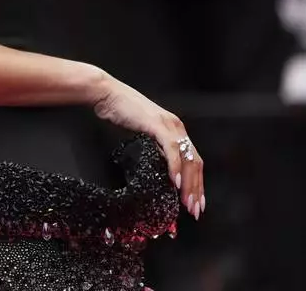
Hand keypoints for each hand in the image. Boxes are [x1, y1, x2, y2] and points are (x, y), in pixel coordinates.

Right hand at [91, 74, 204, 220]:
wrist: (107, 94)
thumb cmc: (121, 113)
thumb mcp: (142, 135)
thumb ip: (154, 150)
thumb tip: (161, 172)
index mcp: (175, 130)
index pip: (194, 160)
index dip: (197, 184)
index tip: (196, 203)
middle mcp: (176, 127)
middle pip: (195, 162)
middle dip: (196, 189)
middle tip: (194, 210)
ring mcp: (168, 125)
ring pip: (187, 158)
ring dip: (189, 183)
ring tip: (187, 203)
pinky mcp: (157, 124)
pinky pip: (171, 149)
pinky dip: (175, 167)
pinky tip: (175, 182)